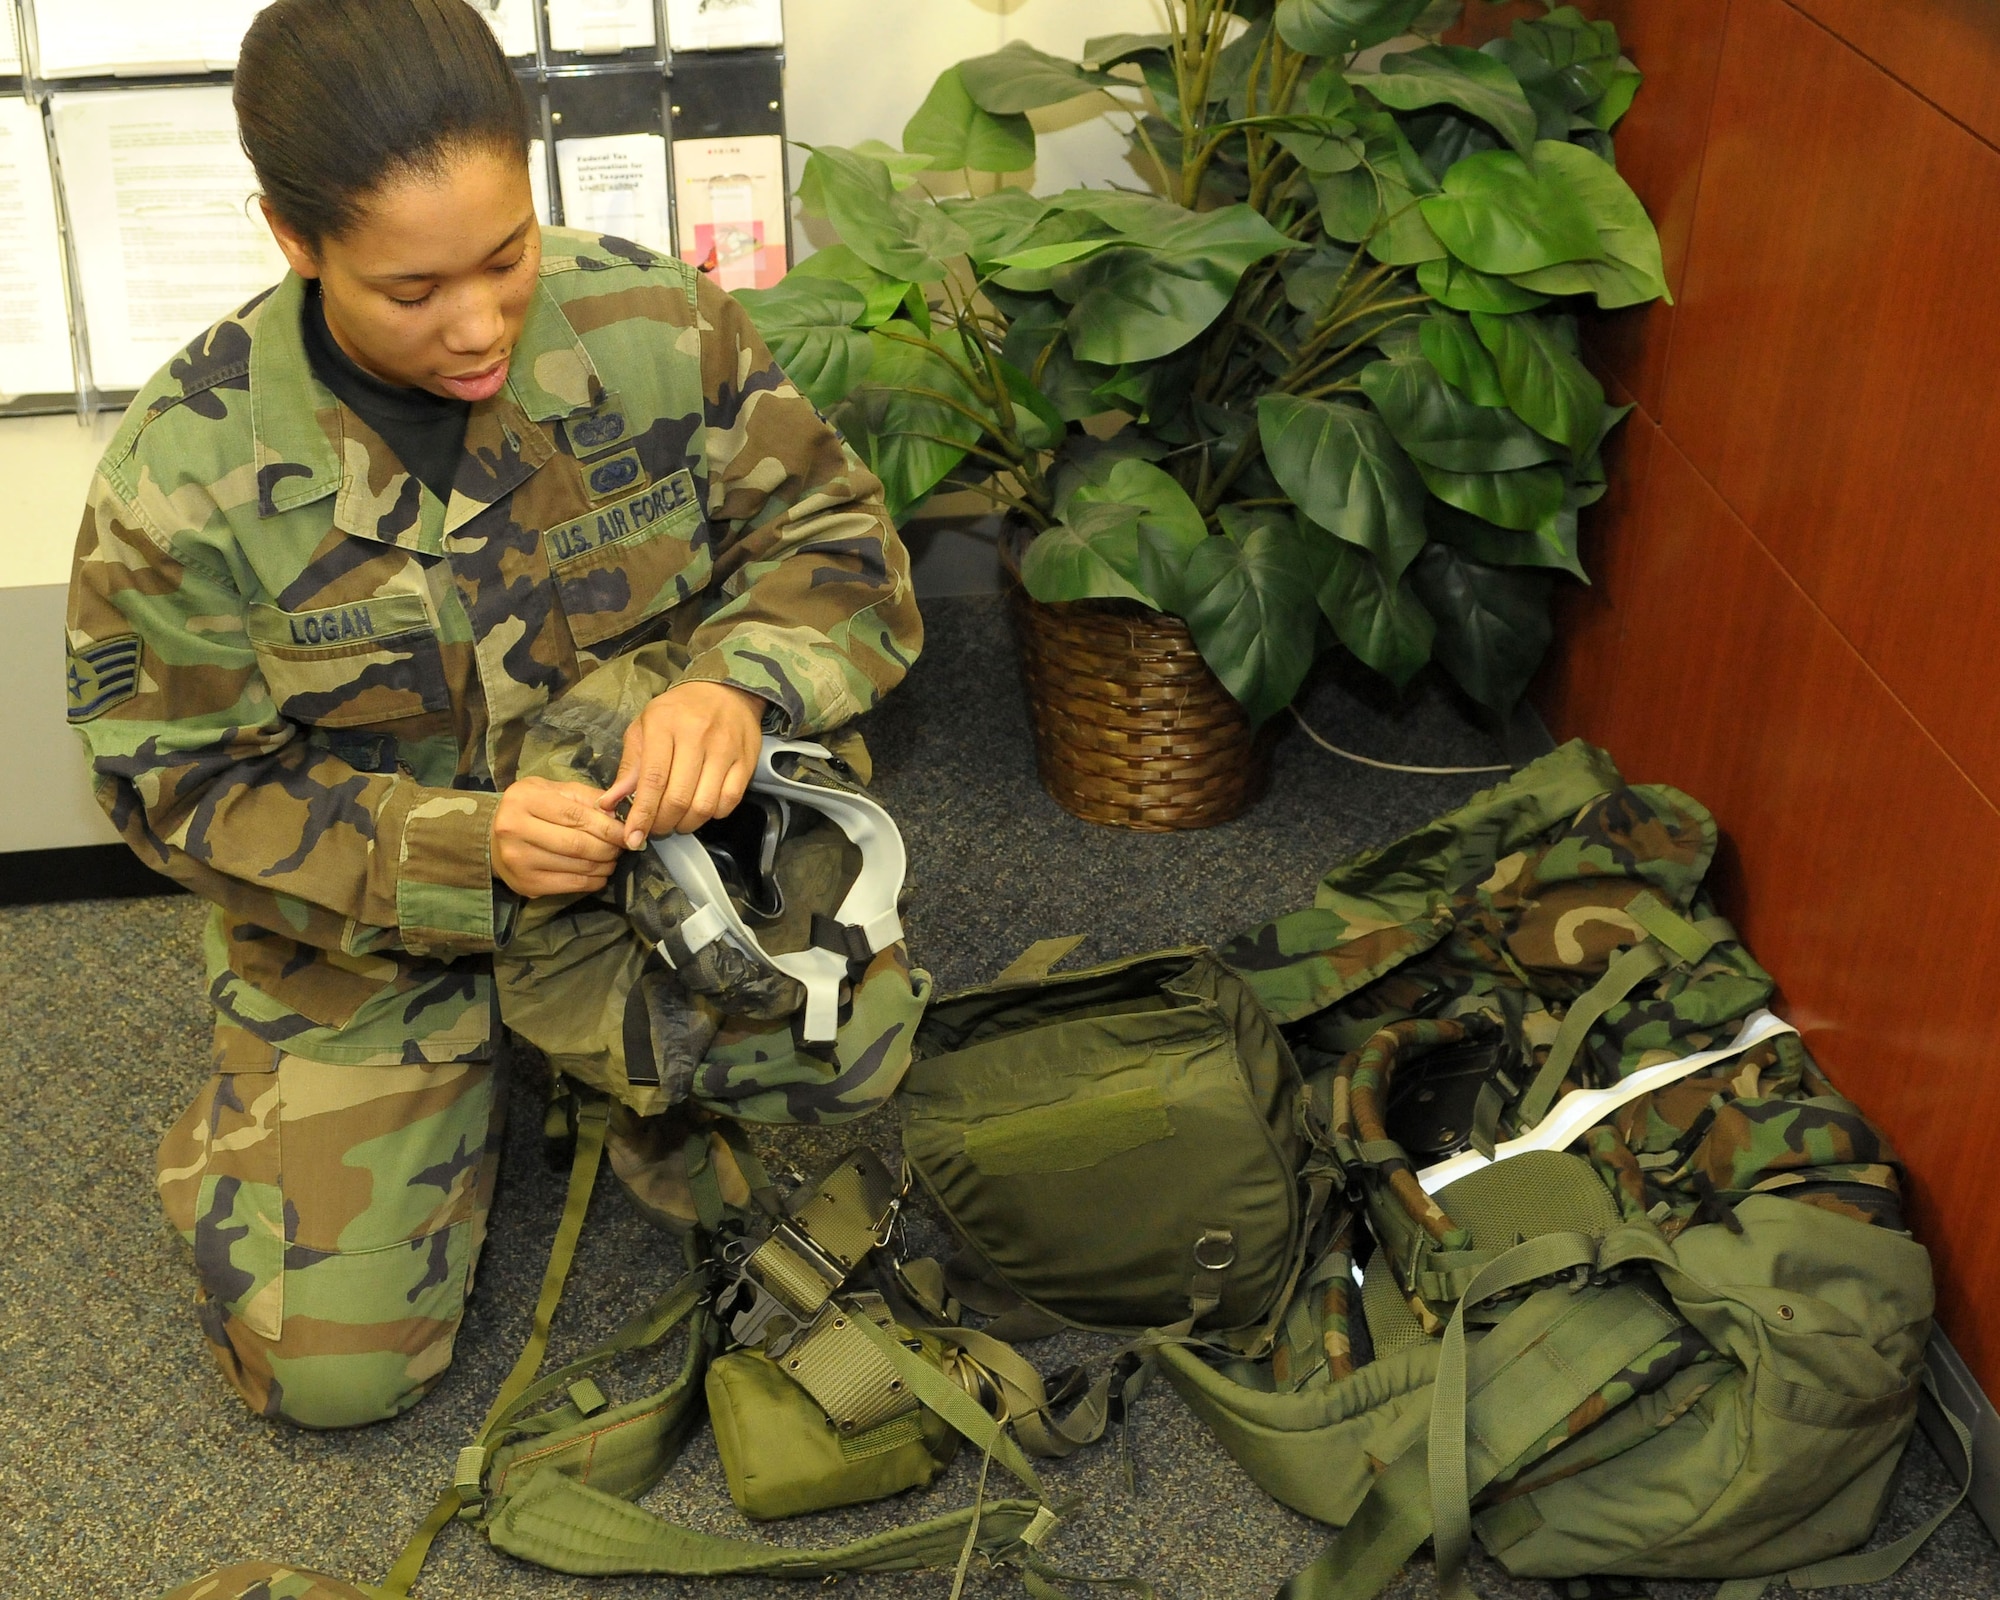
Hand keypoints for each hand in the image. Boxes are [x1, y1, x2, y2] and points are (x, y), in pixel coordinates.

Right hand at [491, 777, 627, 897]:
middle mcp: (515, 829)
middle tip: (622, 847)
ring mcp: (518, 859)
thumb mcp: (553, 790)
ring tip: (612, 859)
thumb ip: (585, 798)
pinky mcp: (525, 883)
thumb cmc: (530, 808)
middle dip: (608, 848)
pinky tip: (600, 874)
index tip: (628, 832)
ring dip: (604, 865)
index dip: (608, 827)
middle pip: (577, 844)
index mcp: (524, 800)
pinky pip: (570, 885)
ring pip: (577, 866)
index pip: (576, 816)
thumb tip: (617, 814)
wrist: (492, 837)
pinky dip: (593, 881)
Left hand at [602, 679, 765, 846]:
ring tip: (677, 821)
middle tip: (656, 828)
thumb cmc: (677, 713)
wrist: (723, 691)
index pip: (652, 780)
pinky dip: (713, 814)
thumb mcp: (644, 729)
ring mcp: (725, 748)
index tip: (633, 838)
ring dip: (687, 824)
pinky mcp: (746, 759)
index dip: (642, 814)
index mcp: (664, 725)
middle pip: (678, 797)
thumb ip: (629, 768)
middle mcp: (696, 735)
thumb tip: (609, 804)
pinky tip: (702, 808)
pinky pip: (729, 801)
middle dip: (663, 824)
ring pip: (704, 804)